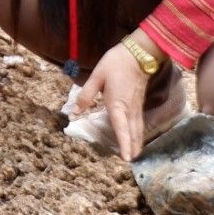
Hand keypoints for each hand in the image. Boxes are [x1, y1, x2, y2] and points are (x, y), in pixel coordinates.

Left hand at [76, 40, 152, 158]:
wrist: (139, 53)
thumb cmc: (116, 64)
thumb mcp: (96, 76)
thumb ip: (85, 96)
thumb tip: (73, 113)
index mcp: (117, 104)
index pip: (121, 127)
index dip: (123, 143)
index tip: (126, 158)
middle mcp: (128, 109)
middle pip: (132, 133)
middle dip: (131, 147)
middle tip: (130, 161)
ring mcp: (136, 107)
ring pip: (138, 129)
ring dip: (136, 142)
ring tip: (135, 154)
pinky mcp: (139, 103)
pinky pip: (140, 123)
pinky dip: (138, 133)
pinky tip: (136, 136)